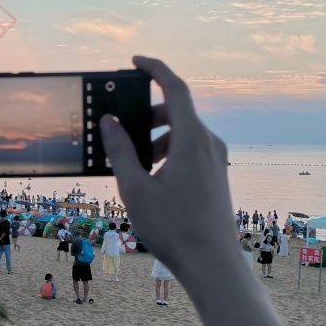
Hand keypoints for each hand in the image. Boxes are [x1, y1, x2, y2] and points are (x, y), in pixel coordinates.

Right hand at [100, 56, 234, 279]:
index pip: (175, 88)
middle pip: (177, 113)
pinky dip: (168, 153)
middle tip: (122, 130)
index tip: (135, 62)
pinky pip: (191, 151)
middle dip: (147, 116)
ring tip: (133, 164)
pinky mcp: (217, 176)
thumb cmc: (172, 226)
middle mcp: (209, 143)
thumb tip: (109, 121)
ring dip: (156, 139)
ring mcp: (217, 160)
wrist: (212, 263)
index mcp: (192, 139)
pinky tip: (152, 180)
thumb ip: (120, 150)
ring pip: (183, 134)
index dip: (155, 69)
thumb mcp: (135, 187)